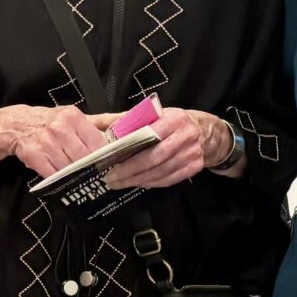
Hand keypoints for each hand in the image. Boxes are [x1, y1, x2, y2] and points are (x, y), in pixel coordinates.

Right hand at [0, 104, 109, 180]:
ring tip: (77, 173)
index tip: (106, 162)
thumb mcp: (76, 117)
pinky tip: (61, 174)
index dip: (103, 155)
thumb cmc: (51, 122)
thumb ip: (102, 121)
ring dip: (74, 174)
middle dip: (89, 167)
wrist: (18, 125)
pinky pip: (53, 174)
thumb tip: (127, 119)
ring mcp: (46, 143)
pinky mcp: (34, 156)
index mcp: (73, 117)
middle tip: (94, 172)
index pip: (97, 142)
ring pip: (69, 168)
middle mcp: (59, 128)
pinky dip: (59, 177)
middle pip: (84, 158)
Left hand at [105, 109, 226, 190]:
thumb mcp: (150, 113)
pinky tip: (138, 183)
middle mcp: (185, 135)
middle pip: (154, 158)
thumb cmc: (170, 122)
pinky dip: (152, 183)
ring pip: (161, 171)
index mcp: (173, 118)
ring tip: (120, 183)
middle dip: (130, 171)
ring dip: (138, 180)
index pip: (149, 136)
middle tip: (111, 178)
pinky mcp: (195, 166)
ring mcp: (192, 153)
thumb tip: (93, 123)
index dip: (128, 151)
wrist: (203, 131)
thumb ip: (123, 119)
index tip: (110, 160)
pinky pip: (169, 179)